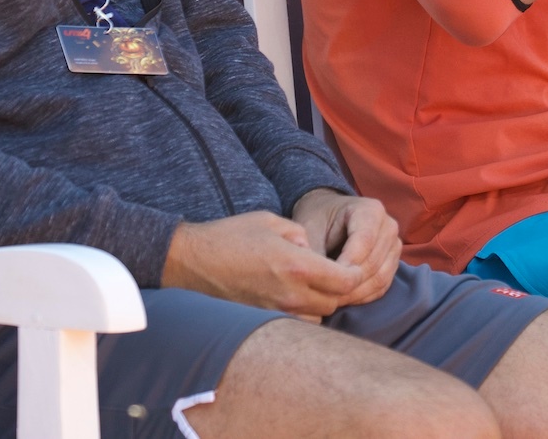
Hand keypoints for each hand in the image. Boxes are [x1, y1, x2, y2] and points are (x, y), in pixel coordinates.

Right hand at [161, 210, 364, 319]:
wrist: (191, 261)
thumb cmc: (231, 235)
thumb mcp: (272, 222)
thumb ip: (301, 235)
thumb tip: (313, 251)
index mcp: (296, 265)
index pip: (345, 282)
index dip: (355, 274)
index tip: (352, 267)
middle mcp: (289, 295)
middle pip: (334, 303)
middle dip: (338, 290)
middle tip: (332, 275)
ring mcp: (274, 312)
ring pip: (316, 318)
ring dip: (319, 304)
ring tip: (311, 287)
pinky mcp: (261, 321)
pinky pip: (294, 324)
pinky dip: (300, 314)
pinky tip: (292, 298)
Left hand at [290, 188, 401, 307]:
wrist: (329, 216)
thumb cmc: (318, 219)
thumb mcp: (310, 228)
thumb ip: (314, 252)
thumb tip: (313, 279)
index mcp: (370, 210)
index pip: (365, 242)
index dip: (346, 264)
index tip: (324, 279)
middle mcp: (388, 226)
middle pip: (373, 263)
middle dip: (349, 283)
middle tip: (324, 295)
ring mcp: (393, 245)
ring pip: (380, 278)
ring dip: (356, 293)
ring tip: (331, 300)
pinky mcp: (392, 263)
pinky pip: (382, 286)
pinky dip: (363, 296)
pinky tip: (343, 299)